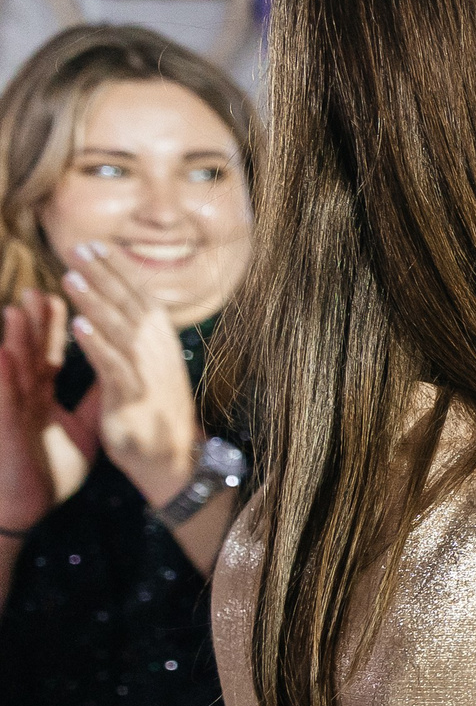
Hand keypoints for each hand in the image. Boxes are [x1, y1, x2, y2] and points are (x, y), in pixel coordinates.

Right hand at [0, 290, 85, 532]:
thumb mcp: (82, 429)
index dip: (58, 326)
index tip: (67, 294)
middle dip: (35, 322)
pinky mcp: (6, 429)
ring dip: (16, 340)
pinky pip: (4, 400)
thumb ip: (98, 399)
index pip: (50, 353)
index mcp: (42, 396)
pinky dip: (4, 378)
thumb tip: (119, 374)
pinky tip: (4, 356)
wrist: (27, 507)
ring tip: (18, 308)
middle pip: (31, 353)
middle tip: (40, 288)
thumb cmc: (49, 470)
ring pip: (14, 370)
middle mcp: (24, 398)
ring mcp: (13, 412)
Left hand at [62, 244, 203, 508]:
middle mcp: (159, 353)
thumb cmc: (157, 412)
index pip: (141, 296)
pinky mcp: (134, 399)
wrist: (174, 461)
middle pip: (129, 305)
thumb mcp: (152, 368)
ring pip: (120, 330)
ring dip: (96, 301)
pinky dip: (97, 344)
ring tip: (71, 277)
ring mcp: (148, 375)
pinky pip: (113, 366)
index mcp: (163, 343)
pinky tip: (79, 326)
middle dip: (104, 275)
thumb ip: (137, 338)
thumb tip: (121, 308)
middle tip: (77, 248)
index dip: (120, 269)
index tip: (97, 245)